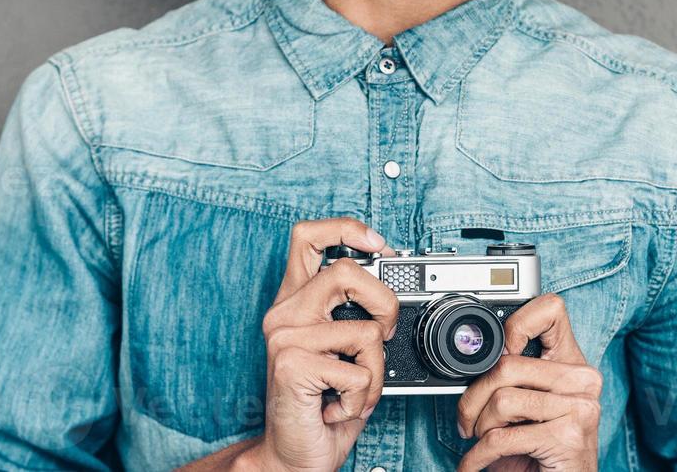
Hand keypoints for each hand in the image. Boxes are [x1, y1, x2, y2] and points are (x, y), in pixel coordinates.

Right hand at [242, 217, 399, 471]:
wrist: (294, 455)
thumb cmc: (322, 405)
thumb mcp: (342, 350)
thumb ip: (354, 314)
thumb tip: (391, 281)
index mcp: (295, 301)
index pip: (307, 236)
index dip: (346, 228)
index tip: (378, 244)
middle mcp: (284, 313)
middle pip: (346, 271)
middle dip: (385, 303)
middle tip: (384, 332)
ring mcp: (284, 337)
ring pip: (366, 330)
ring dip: (376, 370)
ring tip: (354, 389)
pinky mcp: (291, 364)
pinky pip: (359, 370)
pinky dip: (362, 397)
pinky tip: (338, 407)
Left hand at [454, 293, 602, 471]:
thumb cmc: (543, 452)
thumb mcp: (531, 408)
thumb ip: (517, 378)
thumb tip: (473, 359)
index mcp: (573, 363)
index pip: (550, 310)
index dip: (516, 323)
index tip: (494, 353)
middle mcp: (583, 380)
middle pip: (507, 364)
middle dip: (473, 397)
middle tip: (467, 420)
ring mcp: (580, 408)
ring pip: (501, 401)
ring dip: (479, 428)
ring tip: (480, 442)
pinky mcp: (568, 437)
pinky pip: (502, 438)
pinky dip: (477, 456)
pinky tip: (473, 464)